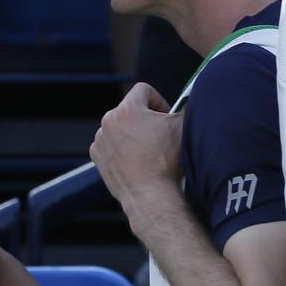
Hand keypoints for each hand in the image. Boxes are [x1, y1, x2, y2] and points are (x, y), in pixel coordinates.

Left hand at [90, 82, 183, 211]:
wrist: (151, 195)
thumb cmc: (167, 161)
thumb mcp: (182, 128)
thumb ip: (185, 107)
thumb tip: (188, 99)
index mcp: (127, 110)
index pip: (144, 90)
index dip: (159, 100)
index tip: (165, 117)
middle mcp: (109, 121)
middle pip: (130, 108)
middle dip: (145, 118)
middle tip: (159, 136)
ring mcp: (100, 139)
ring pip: (119, 126)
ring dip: (132, 133)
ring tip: (147, 151)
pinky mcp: (97, 155)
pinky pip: (110, 143)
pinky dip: (121, 147)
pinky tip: (135, 160)